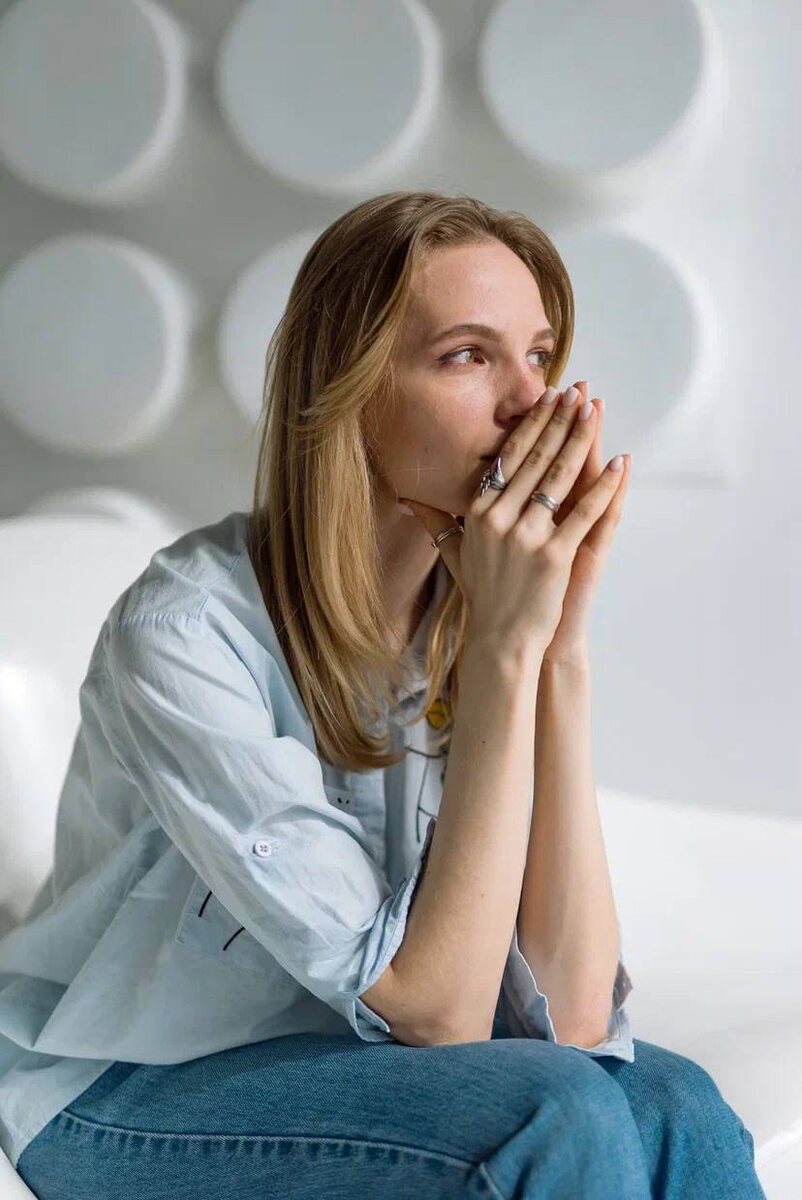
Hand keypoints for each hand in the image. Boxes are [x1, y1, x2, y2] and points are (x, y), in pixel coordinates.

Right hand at [399, 381, 627, 659]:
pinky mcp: (555, 556)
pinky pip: (585, 513)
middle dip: (558, 421)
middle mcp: (499, 519)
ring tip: (594, 412)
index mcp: (478, 512)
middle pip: (534, 459)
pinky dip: (604, 486)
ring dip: (580, 440)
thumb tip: (408, 499)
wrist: (500, 640)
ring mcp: (527, 537)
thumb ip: (435, 522)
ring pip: (559, 477)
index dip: (531, 425)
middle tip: (576, 391)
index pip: (508, 457)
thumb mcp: (454, 553)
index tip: (547, 398)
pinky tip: (619, 463)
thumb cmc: (482, 596)